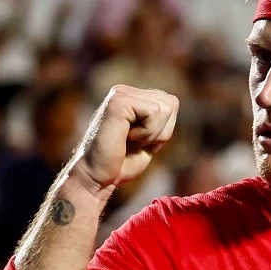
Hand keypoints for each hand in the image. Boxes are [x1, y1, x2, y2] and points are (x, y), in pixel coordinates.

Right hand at [71, 85, 178, 202]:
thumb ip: (160, 119)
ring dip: (152, 133)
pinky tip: (126, 137)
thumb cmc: (122, 163)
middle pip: (171, 103)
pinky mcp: (118, 102)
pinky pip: (154, 112)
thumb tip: (172, 102)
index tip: (142, 141)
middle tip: (136, 142)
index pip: (171, 103)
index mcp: (132, 97)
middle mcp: (125, 91)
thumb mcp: (149, 138)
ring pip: (164, 108)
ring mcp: (120, 94)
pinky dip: (146, 132)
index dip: (165, 128)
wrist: (98, 178)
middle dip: (161, 130)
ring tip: (129, 140)